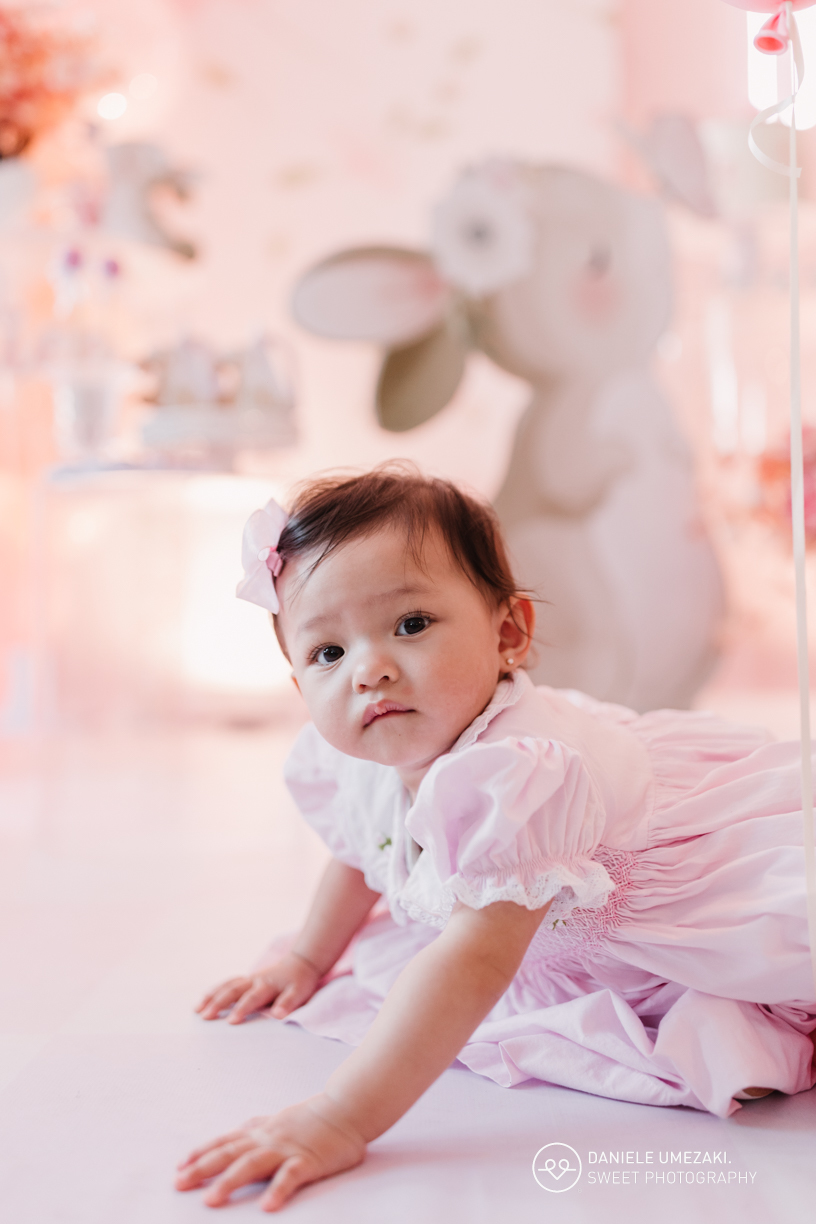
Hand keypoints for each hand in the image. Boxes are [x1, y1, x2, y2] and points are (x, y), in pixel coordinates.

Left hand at [175, 1095, 365, 1210]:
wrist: (346, 1109)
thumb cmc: (313, 1118)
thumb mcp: (279, 1120)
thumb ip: (257, 1129)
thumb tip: (233, 1136)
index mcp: (261, 1131)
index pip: (225, 1141)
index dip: (201, 1152)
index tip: (179, 1167)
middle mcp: (268, 1138)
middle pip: (230, 1153)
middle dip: (202, 1169)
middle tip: (179, 1184)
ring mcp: (286, 1149)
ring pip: (252, 1164)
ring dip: (229, 1181)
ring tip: (210, 1201)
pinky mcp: (308, 1161)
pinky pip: (290, 1176)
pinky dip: (277, 1190)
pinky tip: (266, 1207)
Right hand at [195, 952, 319, 1024]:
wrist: (300, 963)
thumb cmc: (299, 981)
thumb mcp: (299, 992)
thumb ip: (288, 1003)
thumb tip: (279, 1015)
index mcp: (267, 985)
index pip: (252, 998)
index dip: (242, 1009)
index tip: (231, 1022)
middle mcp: (254, 980)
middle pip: (233, 990)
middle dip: (218, 1003)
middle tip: (205, 1016)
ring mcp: (248, 979)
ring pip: (226, 985)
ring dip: (212, 996)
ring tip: (197, 1010)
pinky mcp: (245, 980)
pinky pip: (227, 984)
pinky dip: (214, 991)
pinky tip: (203, 1000)